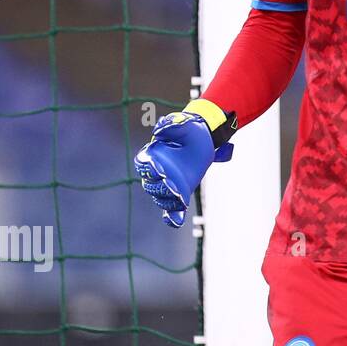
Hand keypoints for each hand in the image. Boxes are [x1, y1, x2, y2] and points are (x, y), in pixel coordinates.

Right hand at [134, 100, 234, 227]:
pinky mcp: (180, 193)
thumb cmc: (189, 131)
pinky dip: (172, 218)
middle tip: (171, 183)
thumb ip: (171, 124)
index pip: (143, 165)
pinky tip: (176, 221)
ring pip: (161, 197)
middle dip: (160, 186)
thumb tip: (159, 129)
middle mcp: (156, 173)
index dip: (148, 168)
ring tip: (178, 198)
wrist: (203, 139)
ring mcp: (168, 185)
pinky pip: (172, 210)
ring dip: (167, 200)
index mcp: (152, 156)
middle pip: (151, 184)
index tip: (159, 168)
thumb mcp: (183, 124)